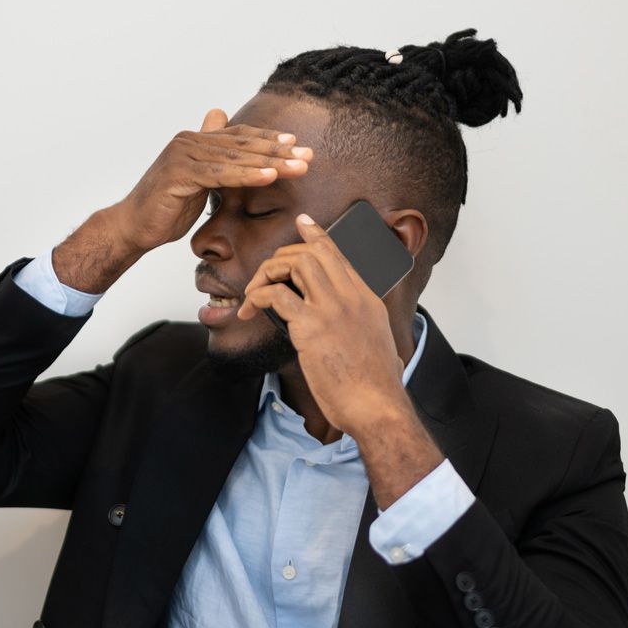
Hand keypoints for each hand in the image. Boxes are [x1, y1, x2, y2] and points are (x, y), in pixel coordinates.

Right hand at [108, 108, 312, 253]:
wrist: (134, 226)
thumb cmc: (165, 206)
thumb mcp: (197, 180)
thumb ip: (213, 157)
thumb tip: (220, 122)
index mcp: (195, 140)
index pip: (240, 136)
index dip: (269, 140)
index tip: (297, 145)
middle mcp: (188, 140)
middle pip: (242, 144)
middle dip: (278, 151)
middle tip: (308, 156)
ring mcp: (183, 154)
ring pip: (235, 157)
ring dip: (270, 162)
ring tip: (297, 167)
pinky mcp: (179, 172)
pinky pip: (220, 174)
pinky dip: (247, 175)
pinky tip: (269, 177)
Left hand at [234, 212, 406, 432]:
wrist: (376, 405)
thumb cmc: (374, 383)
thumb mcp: (378, 341)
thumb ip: (364, 324)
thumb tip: (350, 325)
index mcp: (367, 298)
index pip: (339, 254)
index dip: (317, 236)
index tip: (303, 223)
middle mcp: (350, 296)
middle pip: (312, 253)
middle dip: (282, 257)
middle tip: (265, 275)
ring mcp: (331, 309)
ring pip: (294, 265)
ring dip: (267, 273)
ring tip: (254, 293)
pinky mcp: (311, 327)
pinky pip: (276, 295)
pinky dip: (257, 297)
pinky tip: (249, 310)